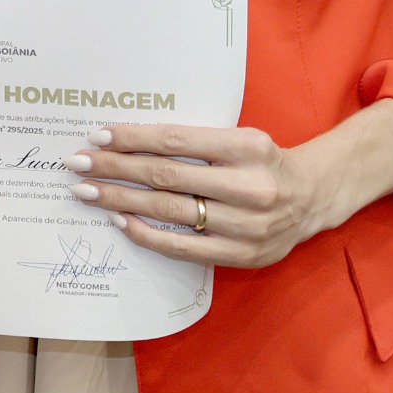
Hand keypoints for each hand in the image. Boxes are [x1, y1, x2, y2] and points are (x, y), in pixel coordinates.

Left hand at [67, 98, 392, 269]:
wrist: (314, 197)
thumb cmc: (263, 161)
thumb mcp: (239, 138)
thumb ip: (193, 142)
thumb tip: (124, 141)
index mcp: (249, 147)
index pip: (176, 141)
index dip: (132, 139)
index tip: (97, 136)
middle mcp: (251, 186)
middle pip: (165, 177)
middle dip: (114, 169)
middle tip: (77, 164)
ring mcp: (248, 225)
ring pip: (169, 212)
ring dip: (120, 201)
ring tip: (88, 192)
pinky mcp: (244, 256)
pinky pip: (182, 247)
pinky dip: (146, 233)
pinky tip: (120, 220)